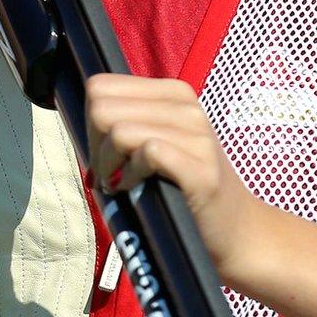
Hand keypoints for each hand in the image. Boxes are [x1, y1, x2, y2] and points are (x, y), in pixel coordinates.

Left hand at [85, 73, 271, 280]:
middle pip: (102, 107)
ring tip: (120, 184)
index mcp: (173, 93)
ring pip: (119, 131)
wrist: (235, 230)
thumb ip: (126, 122)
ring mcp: (197, 135)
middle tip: (110, 172)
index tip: (104, 151)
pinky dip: (130, 176)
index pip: (101, 86)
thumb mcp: (158, 141)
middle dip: (95, 146)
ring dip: (108, 165)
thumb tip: (80, 118)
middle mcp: (187, 106)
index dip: (91, 122)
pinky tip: (137, 189)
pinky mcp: (200, 167)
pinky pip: (146, 153)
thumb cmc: (183, 188)